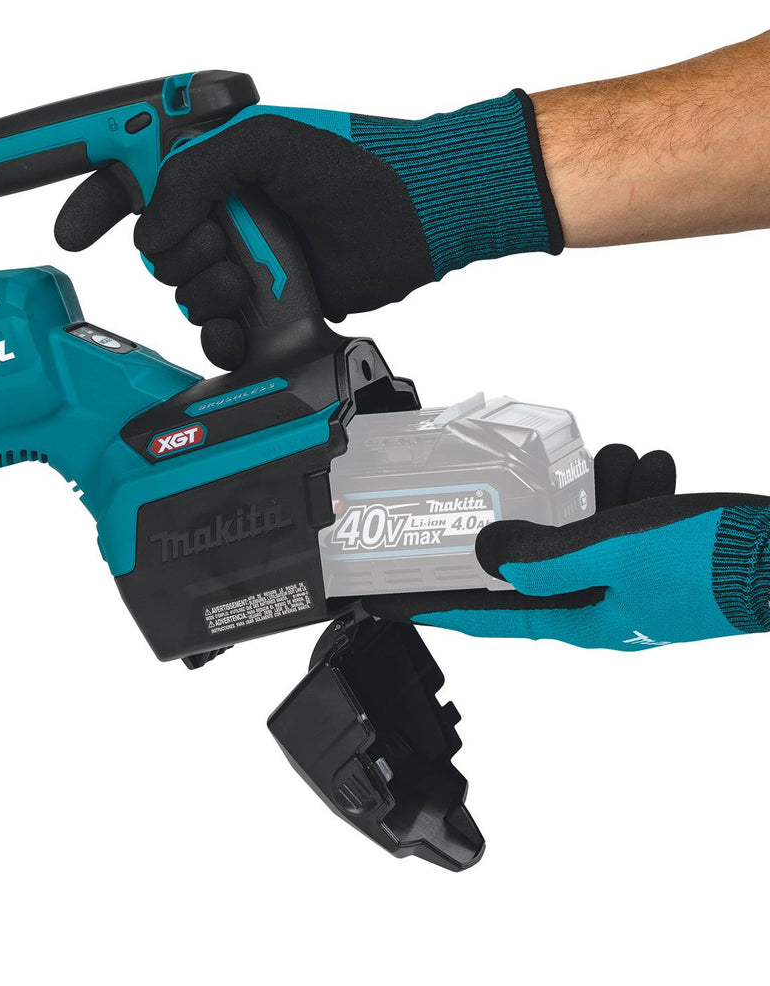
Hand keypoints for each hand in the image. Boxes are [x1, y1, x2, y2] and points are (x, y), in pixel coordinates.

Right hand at [55, 95, 561, 366]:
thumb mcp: (264, 143)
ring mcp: (245, 263)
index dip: (97, 203)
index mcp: (214, 167)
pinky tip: (242, 328)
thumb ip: (193, 173)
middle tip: (224, 242)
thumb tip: (151, 228)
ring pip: (185, 297)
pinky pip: (218, 336)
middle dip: (182, 254)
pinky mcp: (267, 307)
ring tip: (250, 279)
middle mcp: (224, 215)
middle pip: (156, 252)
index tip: (73, 233)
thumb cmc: (353, 167)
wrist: (413, 220)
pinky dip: (223, 338)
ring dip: (209, 295)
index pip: (135, 181)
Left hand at [365, 444, 769, 648]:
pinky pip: (619, 509)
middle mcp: (596, 600)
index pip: (485, 617)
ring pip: (580, 520)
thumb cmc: (711, 564)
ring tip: (640, 489)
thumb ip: (546, 555)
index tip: (390, 602)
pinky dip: (636, 490)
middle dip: (552, 516)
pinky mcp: (650, 551)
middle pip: (537, 554)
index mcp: (579, 617)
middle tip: (578, 495)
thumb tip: (487, 554)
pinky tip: (659, 484)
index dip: (436, 606)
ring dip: (606, 493)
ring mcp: (626, 575)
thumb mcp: (614, 552)